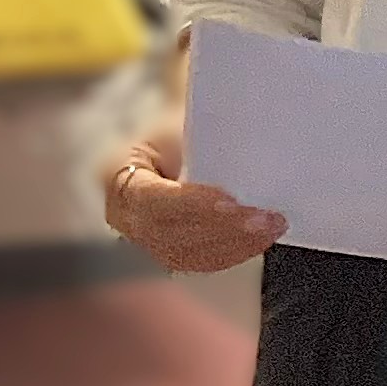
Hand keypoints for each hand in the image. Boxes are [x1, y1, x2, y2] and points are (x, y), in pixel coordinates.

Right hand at [101, 115, 286, 274]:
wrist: (173, 140)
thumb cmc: (177, 127)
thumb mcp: (181, 125)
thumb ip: (201, 145)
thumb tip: (241, 157)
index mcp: (116, 173)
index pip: (151, 198)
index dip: (190, 204)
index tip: (230, 200)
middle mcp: (121, 213)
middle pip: (171, 232)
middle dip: (222, 228)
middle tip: (263, 218)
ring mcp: (141, 238)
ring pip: (189, 252)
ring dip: (234, 242)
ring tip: (270, 226)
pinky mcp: (166, 251)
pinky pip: (200, 260)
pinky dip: (233, 251)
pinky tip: (259, 238)